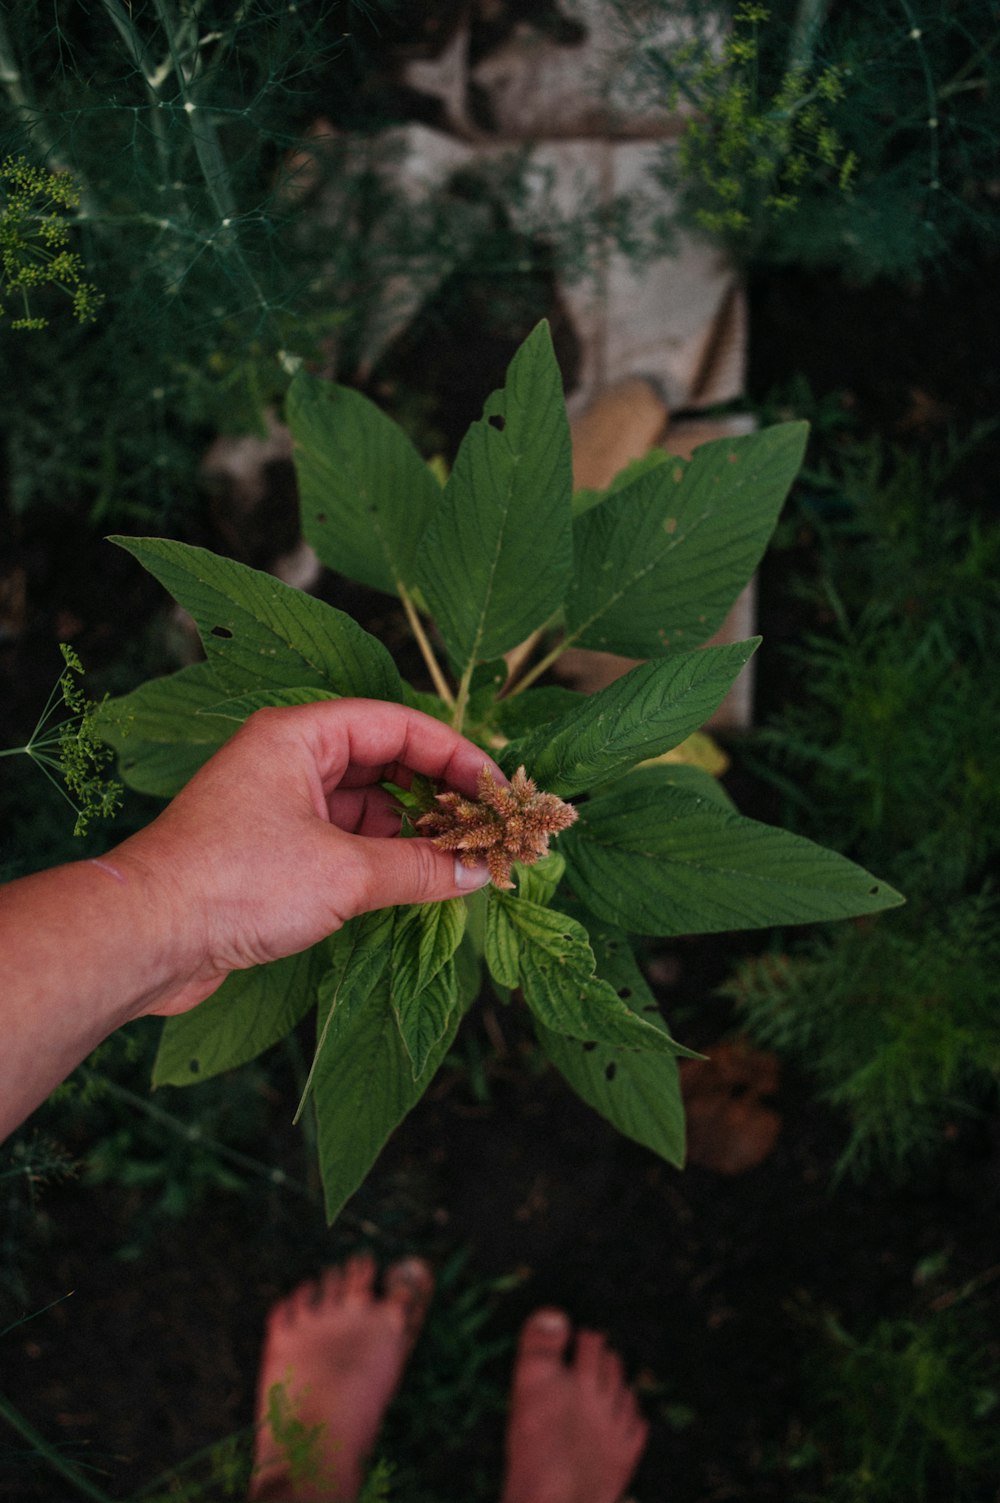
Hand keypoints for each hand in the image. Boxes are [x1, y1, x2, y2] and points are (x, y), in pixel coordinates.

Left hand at [112, 699, 500, 1016]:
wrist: (146, 938)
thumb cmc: (235, 883)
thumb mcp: (346, 873)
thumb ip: (421, 868)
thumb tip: (478, 870)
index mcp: (299, 735)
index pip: (397, 725)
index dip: (454, 753)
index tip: (497, 788)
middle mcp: (288, 761)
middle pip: (384, 760)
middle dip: (438, 793)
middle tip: (487, 825)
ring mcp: (279, 807)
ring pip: (366, 806)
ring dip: (413, 831)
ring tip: (465, 858)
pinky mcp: (273, 853)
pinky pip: (345, 842)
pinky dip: (384, 858)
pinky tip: (420, 881)